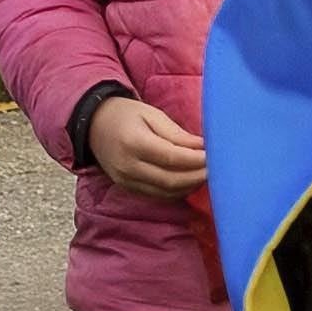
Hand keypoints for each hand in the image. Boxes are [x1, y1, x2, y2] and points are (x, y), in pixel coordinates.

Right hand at [88, 97, 207, 197]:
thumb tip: (204, 148)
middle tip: (218, 170)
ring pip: (166, 192)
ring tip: (207, 176)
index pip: (173, 158)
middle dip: (198, 177)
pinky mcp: (127, 187)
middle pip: (171, 180)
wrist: (93, 124)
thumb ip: (177, 134)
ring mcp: (125, 180)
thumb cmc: (126, 114)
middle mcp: (128, 166)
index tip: (215, 157)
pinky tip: (190, 182)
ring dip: (190, 187)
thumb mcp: (152, 115)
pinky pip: (157, 196)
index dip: (197, 161)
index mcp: (134, 143)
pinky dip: (177, 192)